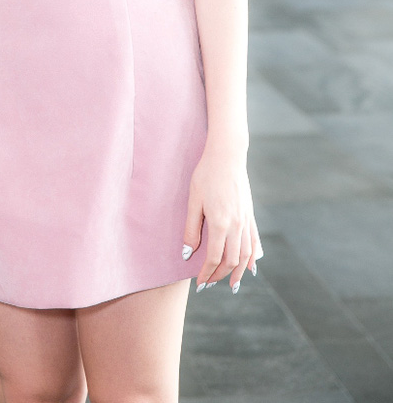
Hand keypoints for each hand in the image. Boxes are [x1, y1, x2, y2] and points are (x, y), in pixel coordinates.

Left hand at [182, 145, 263, 292]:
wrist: (227, 156)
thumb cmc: (206, 175)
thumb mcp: (193, 200)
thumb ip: (191, 229)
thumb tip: (188, 254)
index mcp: (220, 223)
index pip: (214, 258)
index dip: (206, 273)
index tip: (199, 283)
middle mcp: (237, 226)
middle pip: (231, 261)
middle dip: (220, 275)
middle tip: (209, 283)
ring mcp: (246, 221)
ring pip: (245, 255)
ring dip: (238, 272)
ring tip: (232, 284)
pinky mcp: (250, 215)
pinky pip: (254, 241)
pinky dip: (252, 257)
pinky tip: (251, 266)